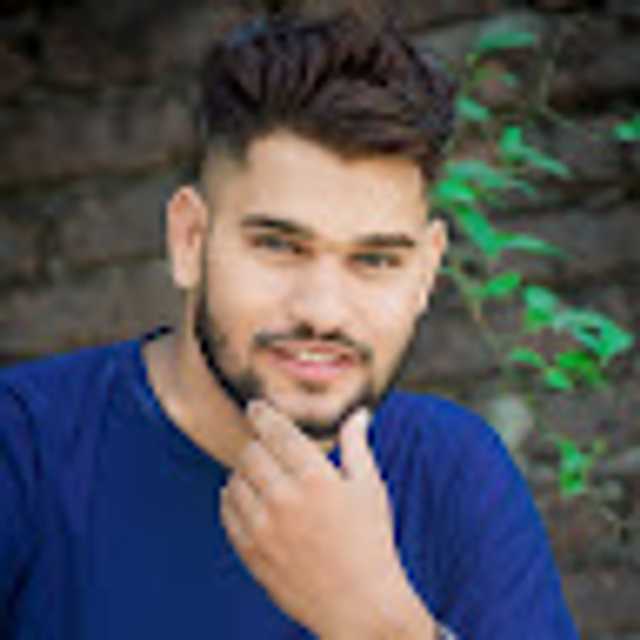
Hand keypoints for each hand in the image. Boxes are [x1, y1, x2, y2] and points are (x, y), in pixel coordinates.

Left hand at [220, 400, 430, 637]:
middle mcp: (285, 499)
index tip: (256, 407)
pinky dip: (232, 498)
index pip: (277, 431)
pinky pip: (227, 512)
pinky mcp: (251, 552)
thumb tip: (359, 413)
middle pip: (250, 452)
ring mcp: (264, 528)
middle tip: (265, 445)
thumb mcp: (370, 487)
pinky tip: (247, 498)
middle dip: (257, 443)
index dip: (262, 414)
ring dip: (244, 471)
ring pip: (234, 480)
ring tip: (260, 474)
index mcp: (316, 478)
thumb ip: (357, 445)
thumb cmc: (371, 541)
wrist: (360, 605)